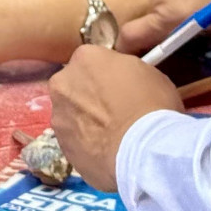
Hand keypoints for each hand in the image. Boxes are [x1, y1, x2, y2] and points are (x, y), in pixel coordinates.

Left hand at [45, 44, 184, 190]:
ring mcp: (59, 116)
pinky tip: (105, 152)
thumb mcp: (147, 72)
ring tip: (109, 136)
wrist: (144, 151)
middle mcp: (63, 83)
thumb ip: (121, 69)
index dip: (104, 76)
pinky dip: (85, 145)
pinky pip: (73, 141)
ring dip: (83, 121)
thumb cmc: (151, 106)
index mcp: (85, 57)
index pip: (90, 61)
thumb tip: (117, 78)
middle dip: (86, 96)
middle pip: (72, 85)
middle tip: (110, 112)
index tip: (116, 88)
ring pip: (69, 114)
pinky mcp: (61, 146)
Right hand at [117, 0, 210, 52]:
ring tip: (191, 25)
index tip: (133, 66)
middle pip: (143, 26)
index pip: (130, 38)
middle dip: (153, 38)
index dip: (127, 53)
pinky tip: (196, 4)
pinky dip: (174, 5)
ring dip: (166, 19)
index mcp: (169, 13)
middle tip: (173, 50)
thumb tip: (206, 40)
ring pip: (155, 11)